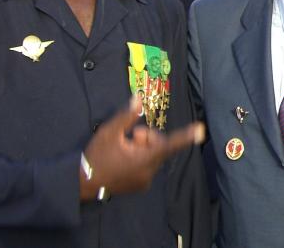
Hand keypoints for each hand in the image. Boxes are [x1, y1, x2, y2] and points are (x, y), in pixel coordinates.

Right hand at [79, 96, 204, 200]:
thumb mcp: (109, 132)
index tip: (201, 130)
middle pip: (160, 146)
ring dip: (143, 148)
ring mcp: (146, 180)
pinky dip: (140, 159)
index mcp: (144, 158)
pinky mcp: (141, 186)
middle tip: (130, 137)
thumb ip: (126, 116)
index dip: (185, 136)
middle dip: (148, 138)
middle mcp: (149, 171)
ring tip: (123, 149)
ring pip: (154, 156)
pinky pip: (148, 166)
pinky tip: (123, 161)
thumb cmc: (96, 156)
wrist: (82, 183)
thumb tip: (138, 98)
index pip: (169, 144)